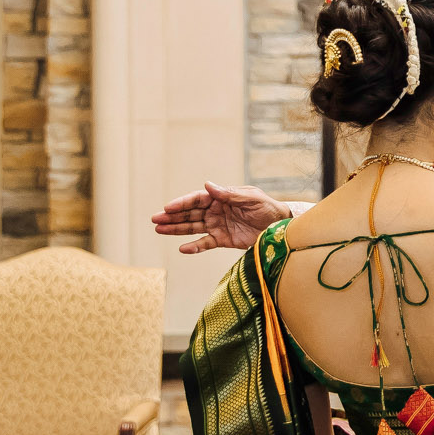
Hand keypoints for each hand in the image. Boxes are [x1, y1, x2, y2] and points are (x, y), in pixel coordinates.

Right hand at [150, 181, 288, 252]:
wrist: (279, 226)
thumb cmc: (266, 207)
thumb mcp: (250, 198)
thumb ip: (229, 194)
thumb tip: (208, 185)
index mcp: (220, 197)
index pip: (196, 199)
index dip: (181, 203)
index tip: (167, 207)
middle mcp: (215, 211)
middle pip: (189, 213)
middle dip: (172, 216)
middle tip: (154, 220)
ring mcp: (217, 225)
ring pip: (192, 227)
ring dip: (176, 229)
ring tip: (159, 231)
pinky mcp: (223, 240)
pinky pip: (205, 243)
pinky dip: (194, 247)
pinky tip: (182, 249)